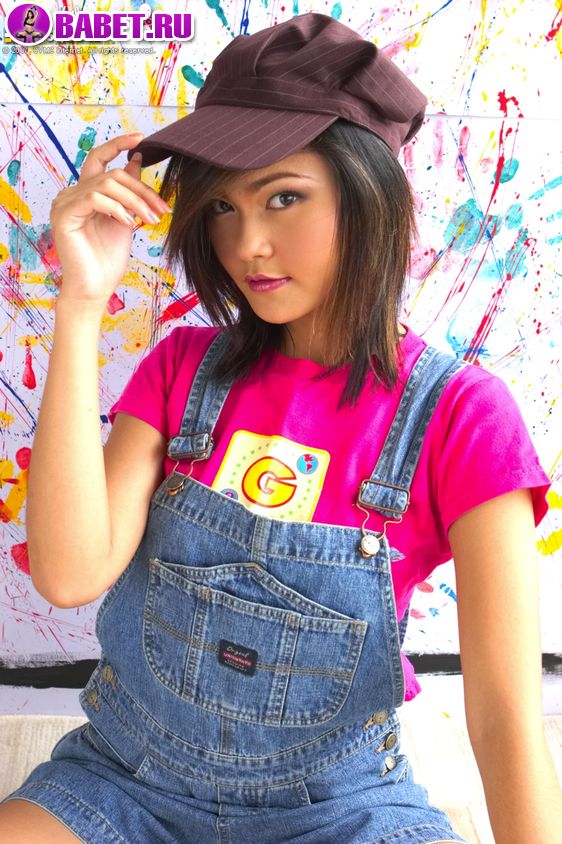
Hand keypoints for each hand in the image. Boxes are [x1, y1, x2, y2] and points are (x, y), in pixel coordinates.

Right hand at [49, 132, 170, 308]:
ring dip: (135, 201)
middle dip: (142, 190)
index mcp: (85, 193)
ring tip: (150, 220)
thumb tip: (137, 160)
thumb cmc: (108, 259)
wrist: (94, 288)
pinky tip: (129, 224)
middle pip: (112, 174)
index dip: (119, 144)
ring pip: (107, 184)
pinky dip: (116, 208)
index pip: (99, 158)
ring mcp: (65, 203)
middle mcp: (71, 194)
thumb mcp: (126, 218)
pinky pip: (95, 198)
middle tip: (162, 209)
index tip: (142, 138)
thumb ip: (128, 191)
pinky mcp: (64, 215)